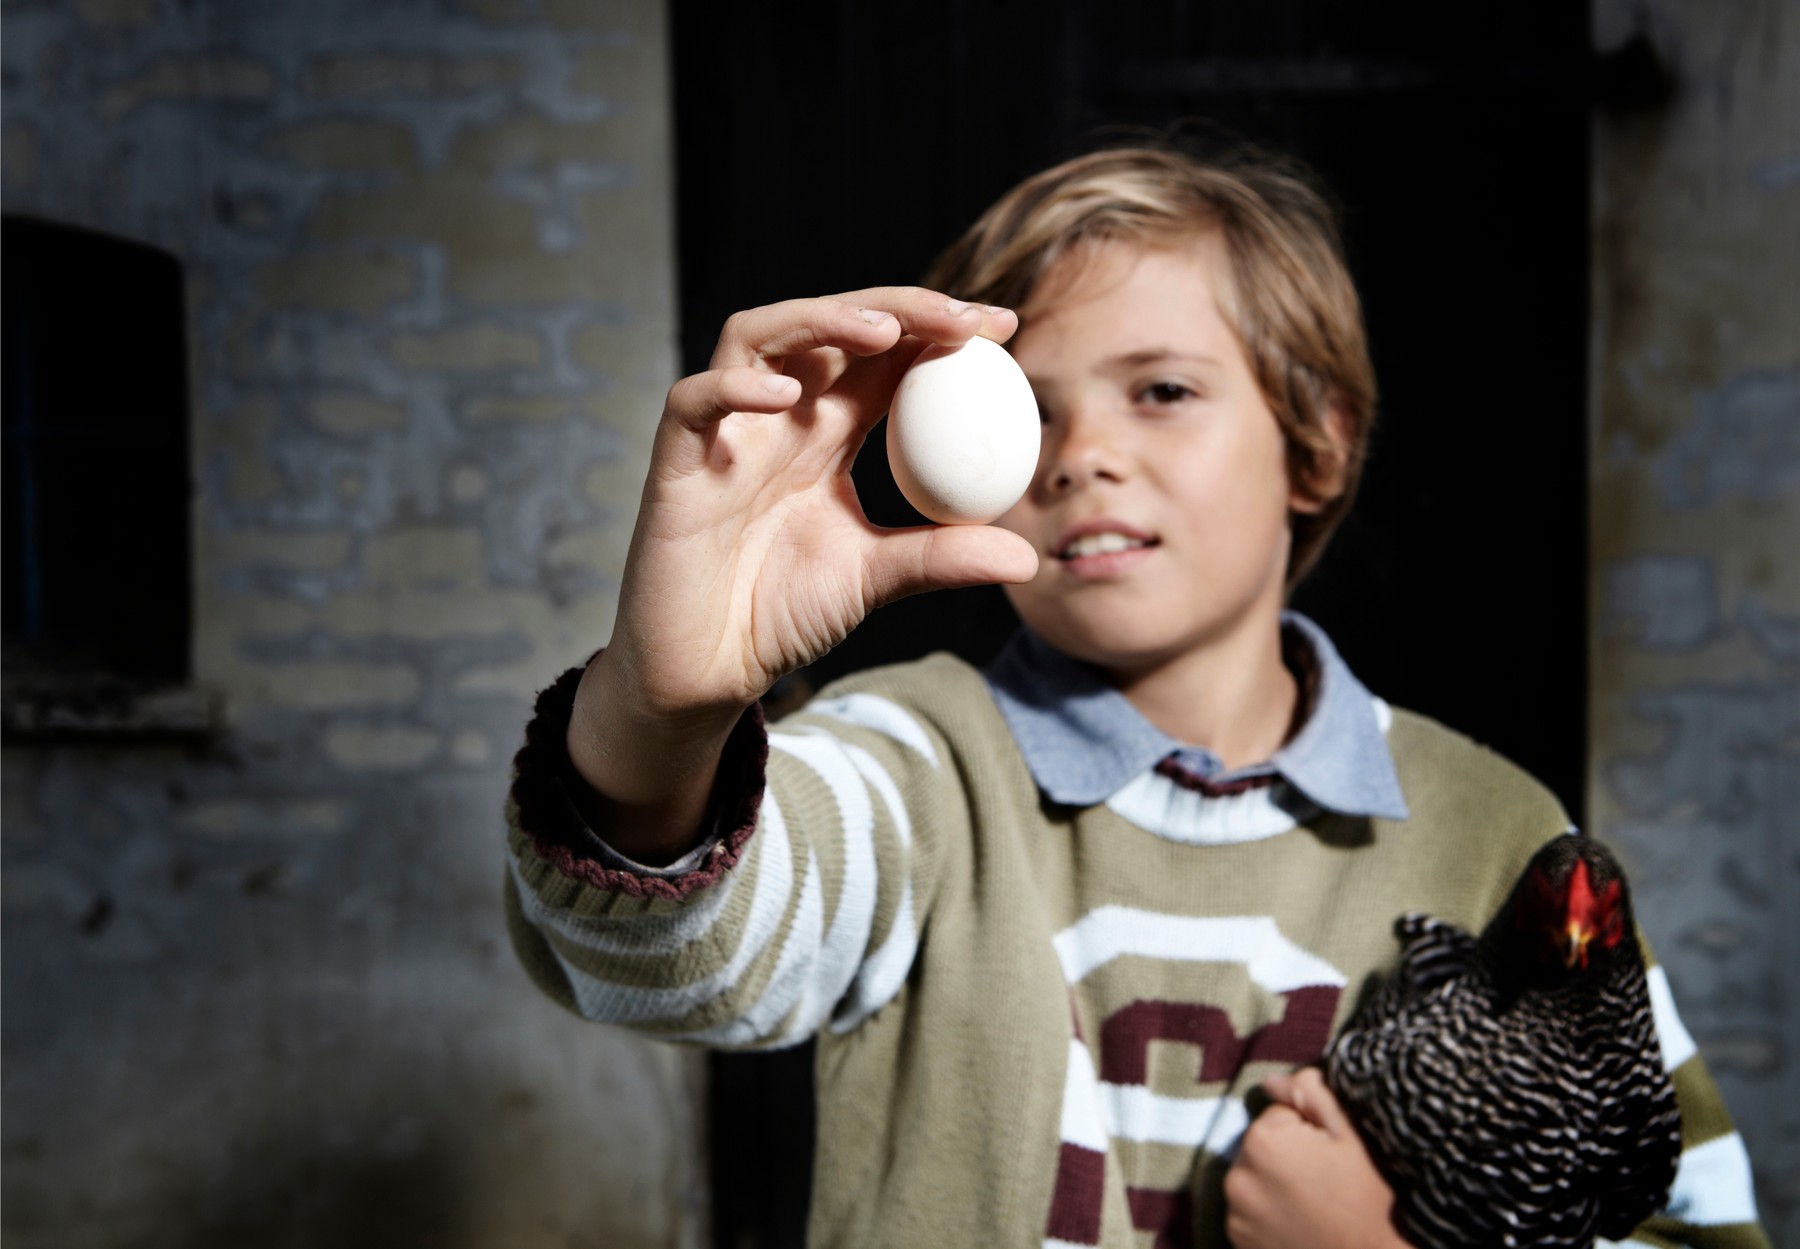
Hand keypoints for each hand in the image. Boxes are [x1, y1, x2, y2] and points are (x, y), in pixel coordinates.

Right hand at [567, 290, 1037, 837]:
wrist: (705, 669)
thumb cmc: (778, 613)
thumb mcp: (875, 578)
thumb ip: (940, 558)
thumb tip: (1027, 557)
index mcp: (825, 432)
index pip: (882, 356)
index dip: (937, 329)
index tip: (1003, 328)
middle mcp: (775, 416)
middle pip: (829, 326)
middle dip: (896, 308)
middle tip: (961, 319)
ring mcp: (723, 431)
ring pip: (757, 336)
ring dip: (820, 320)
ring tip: (883, 333)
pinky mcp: (675, 462)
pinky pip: (693, 402)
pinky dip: (734, 386)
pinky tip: (786, 395)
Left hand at [1223, 1068, 1410, 1248]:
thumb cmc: (1370, 1200)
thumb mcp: (1350, 1135)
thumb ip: (1309, 1093)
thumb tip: (1271, 1081)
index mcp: (1262, 1141)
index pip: (1279, 1115)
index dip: (1309, 1131)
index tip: (1331, 1156)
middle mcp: (1238, 1177)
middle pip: (1262, 1148)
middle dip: (1288, 1157)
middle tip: (1326, 1182)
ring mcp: (1235, 1215)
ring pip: (1255, 1180)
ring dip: (1275, 1185)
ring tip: (1314, 1205)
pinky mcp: (1238, 1242)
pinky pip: (1249, 1213)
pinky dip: (1268, 1215)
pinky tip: (1300, 1224)